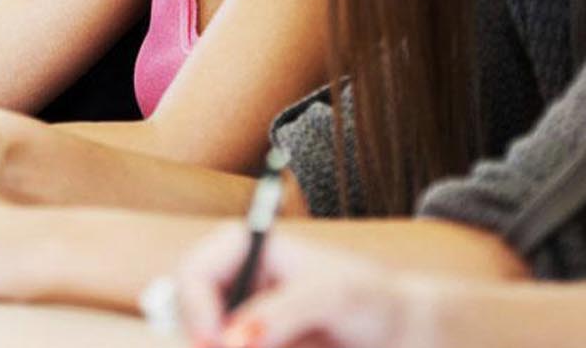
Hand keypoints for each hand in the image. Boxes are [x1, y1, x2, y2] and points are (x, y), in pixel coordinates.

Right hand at [174, 225, 419, 347]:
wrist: (395, 333)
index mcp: (247, 248)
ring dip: (228, 347)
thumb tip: (233, 340)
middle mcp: (236, 282)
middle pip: (191, 316)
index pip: (194, 271)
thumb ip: (283, 313)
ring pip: (213, 342)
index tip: (216, 343)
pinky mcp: (252, 342)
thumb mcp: (333, 297)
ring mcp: (243, 318)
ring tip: (295, 346)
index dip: (195, 308)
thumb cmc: (370, 298)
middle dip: (210, 340)